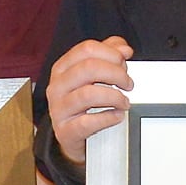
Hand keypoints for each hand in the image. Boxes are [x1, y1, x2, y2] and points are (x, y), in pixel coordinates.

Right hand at [47, 38, 134, 164]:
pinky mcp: (66, 131)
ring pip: (88, 94)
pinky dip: (108, 118)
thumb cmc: (81, 104)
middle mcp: (58, 86)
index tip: (123, 63)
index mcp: (62, 68)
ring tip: (124, 102)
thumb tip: (123, 48)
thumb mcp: (91, 77)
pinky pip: (87, 122)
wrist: (71, 135)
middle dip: (116, 73)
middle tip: (128, 83)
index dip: (111, 54)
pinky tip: (117, 115)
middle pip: (89, 68)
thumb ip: (107, 56)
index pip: (87, 49)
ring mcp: (59, 109)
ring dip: (114, 96)